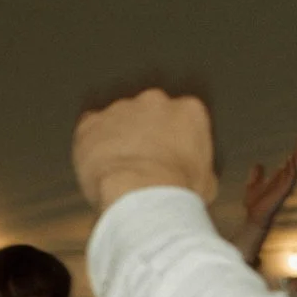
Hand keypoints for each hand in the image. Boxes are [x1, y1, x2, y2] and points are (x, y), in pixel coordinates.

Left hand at [73, 89, 218, 211]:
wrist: (139, 194)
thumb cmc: (176, 192)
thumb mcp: (206, 183)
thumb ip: (199, 166)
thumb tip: (196, 176)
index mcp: (189, 111)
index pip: (182, 118)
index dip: (173, 139)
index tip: (169, 156)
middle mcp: (155, 101)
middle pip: (149, 112)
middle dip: (145, 132)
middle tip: (142, 160)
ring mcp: (120, 109)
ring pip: (117, 119)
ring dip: (117, 137)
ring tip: (119, 168)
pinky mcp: (91, 122)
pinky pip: (89, 128)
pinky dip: (91, 143)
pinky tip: (97, 165)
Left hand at [232, 134, 296, 259]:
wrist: (253, 217)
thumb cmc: (254, 204)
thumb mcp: (252, 185)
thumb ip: (256, 175)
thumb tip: (257, 164)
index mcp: (278, 178)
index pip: (289, 161)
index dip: (296, 151)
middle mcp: (284, 180)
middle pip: (295, 162)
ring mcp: (284, 185)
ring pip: (293, 168)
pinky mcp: (282, 191)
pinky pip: (289, 178)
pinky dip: (290, 169)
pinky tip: (290, 159)